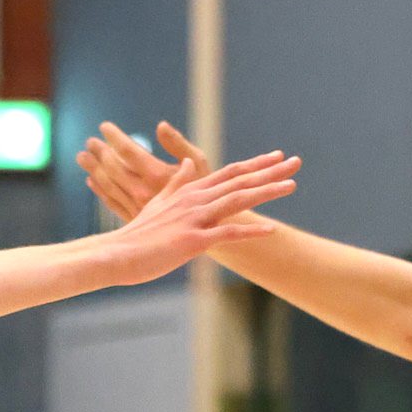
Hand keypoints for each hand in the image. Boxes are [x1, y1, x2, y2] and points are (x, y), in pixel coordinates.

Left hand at [76, 120, 204, 226]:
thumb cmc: (208, 189)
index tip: (104, 126)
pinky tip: (92, 180)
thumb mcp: (200, 162)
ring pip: (109, 185)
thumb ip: (178, 143)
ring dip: (94, 169)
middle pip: (113, 167)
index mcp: (158, 175)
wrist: (209, 228)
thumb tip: (160, 126)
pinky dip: (100, 190)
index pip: (128, 151)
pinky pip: (112, 202)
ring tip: (83, 157)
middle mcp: (144, 192)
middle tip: (90, 142)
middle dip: (100, 152)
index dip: (114, 137)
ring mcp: (137, 207)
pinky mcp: (135, 219)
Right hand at [95, 147, 294, 282]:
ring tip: (291, 186)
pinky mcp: (192, 241)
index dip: (255, 164)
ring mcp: (195, 219)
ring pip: (237, 200)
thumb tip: (185, 165)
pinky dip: (251, 231)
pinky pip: (228, 233)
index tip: (277, 156)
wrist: (117, 254)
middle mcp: (195, 200)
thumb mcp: (157, 203)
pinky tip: (272, 229)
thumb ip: (174, 183)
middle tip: (295, 162)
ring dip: (266, 192)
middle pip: (239, 181)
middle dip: (269, 172)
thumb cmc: (138, 234)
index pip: (229, 172)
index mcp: (189, 191)